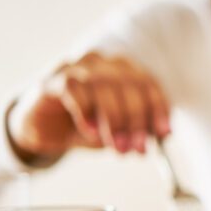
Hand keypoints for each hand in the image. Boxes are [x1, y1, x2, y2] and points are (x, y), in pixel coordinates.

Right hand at [7, 52, 169, 160]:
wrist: (45, 130)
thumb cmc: (87, 125)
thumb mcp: (119, 131)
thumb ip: (138, 129)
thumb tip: (160, 135)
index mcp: (123, 70)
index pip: (148, 84)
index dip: (159, 109)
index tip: (164, 133)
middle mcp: (102, 63)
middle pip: (128, 84)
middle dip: (137, 120)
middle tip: (138, 148)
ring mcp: (76, 68)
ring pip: (103, 86)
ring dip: (114, 121)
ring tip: (118, 146)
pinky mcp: (53, 79)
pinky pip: (74, 91)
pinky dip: (86, 113)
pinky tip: (90, 132)